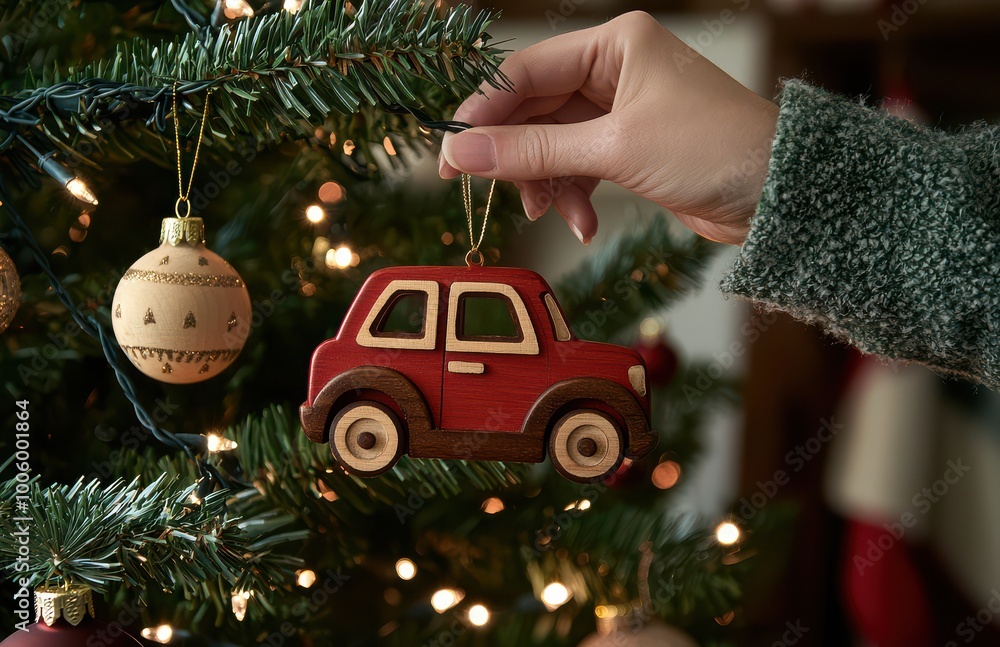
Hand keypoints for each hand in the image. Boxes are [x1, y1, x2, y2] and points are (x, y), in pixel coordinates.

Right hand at [438, 11, 778, 244]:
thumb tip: (463, 152)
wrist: (779, 196)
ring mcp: (622, 110)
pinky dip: (574, 195)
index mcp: (615, 44)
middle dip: (515, 156)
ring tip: (549, 213)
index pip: (525, 72)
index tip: (449, 153)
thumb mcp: (615, 149)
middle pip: (535, 111)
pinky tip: (583, 224)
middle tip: (477, 189)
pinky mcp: (630, 148)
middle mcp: (616, 70)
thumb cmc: (714, 151)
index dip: (483, 113)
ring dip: (545, 182)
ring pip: (554, 144)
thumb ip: (534, 152)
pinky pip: (580, 167)